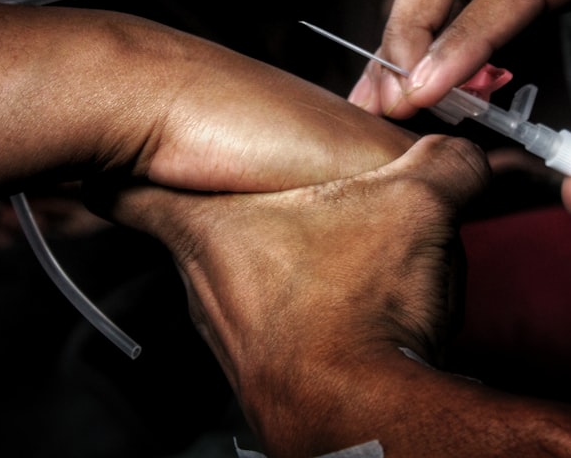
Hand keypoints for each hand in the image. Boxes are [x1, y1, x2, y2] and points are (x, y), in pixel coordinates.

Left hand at [97, 134, 488, 454]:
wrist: (363, 415)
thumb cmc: (356, 306)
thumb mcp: (412, 203)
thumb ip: (443, 163)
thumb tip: (463, 155)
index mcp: (210, 227)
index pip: (128, 189)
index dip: (116, 167)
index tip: (108, 156)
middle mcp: (205, 282)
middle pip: (197, 230)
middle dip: (234, 205)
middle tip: (268, 184)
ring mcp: (230, 332)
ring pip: (242, 280)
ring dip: (278, 260)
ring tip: (335, 249)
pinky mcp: (264, 370)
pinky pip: (275, 322)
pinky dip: (305, 306)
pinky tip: (354, 306)